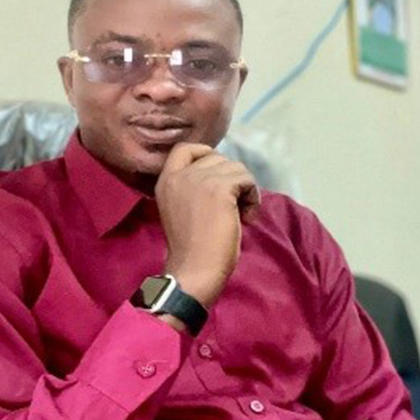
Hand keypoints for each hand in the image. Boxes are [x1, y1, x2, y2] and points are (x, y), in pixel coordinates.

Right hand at [155, 142, 259, 307]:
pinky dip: (253, 198)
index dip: (205, 154)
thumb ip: (192, 187)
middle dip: (231, 180)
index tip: (218, 176)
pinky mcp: (219, 188)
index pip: (184, 148)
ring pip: (236, 168)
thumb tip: (225, 174)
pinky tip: (246, 218)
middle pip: (218, 158)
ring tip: (240, 215)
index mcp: (166, 181)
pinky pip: (247, 180)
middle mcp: (179, 175)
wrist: (193, 270)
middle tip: (232, 208)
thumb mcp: (181, 208)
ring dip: (244, 190)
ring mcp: (198, 179)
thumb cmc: (192, 249)